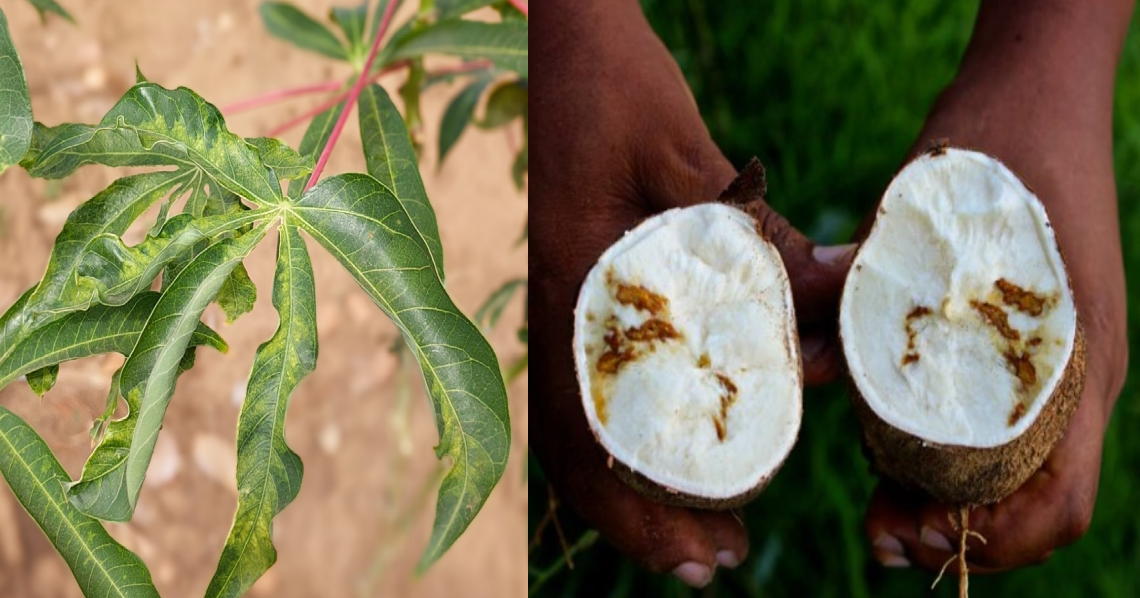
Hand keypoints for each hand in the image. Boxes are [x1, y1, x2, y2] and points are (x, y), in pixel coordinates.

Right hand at [532, 0, 851, 586]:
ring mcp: (560, 306)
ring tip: (697, 535)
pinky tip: (677, 446)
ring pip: (584, 425)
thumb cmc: (611, 89)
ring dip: (634, 487)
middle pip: (583, 450)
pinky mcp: (578, 289)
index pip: (589, 434)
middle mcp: (556, 315)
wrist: (560, 44)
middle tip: (714, 566)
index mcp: (571, 294)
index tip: (705, 552)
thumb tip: (837, 290)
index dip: (638, 507)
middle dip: (643, 519)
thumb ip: (751, 229)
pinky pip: (592, 382)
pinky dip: (630, 432)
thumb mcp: (688, 154)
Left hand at [864, 0, 1131, 571]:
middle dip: (959, 535)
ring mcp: (1065, 365)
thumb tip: (811, 364)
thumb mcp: (921, 219)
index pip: (1057, 504)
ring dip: (956, 504)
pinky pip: (1012, 431)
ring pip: (1023, 475)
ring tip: (881, 507)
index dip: (987, 542)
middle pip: (1038, 506)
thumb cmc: (990, 147)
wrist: (1037, 87)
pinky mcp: (1040, 348)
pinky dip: (959, 460)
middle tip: (878, 532)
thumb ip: (864, 290)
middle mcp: (1079, 378)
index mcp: (1072, 362)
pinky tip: (897, 446)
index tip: (909, 533)